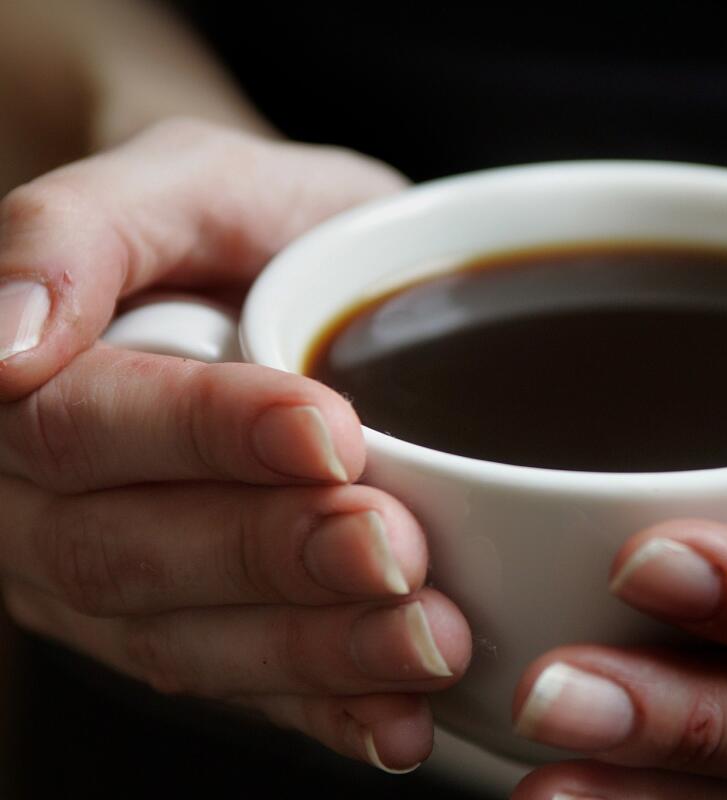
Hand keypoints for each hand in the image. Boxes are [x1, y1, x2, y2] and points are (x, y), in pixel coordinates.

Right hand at [0, 119, 471, 772]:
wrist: (286, 266)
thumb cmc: (235, 218)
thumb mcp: (179, 179)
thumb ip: (79, 231)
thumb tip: (4, 344)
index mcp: (32, 388)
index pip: (89, 423)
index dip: (206, 435)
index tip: (330, 430)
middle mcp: (50, 504)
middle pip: (132, 552)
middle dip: (271, 557)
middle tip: (394, 548)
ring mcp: (118, 583)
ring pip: (186, 642)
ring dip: (311, 653)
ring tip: (428, 641)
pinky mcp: (198, 632)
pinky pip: (245, 693)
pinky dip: (327, 716)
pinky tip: (400, 724)